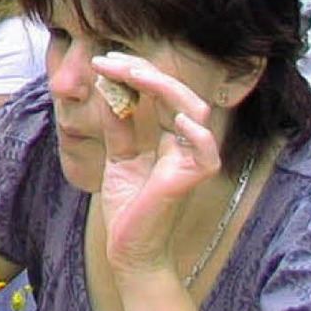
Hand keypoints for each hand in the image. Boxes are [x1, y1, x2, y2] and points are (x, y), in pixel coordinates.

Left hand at [92, 53, 219, 283]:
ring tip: (133, 74)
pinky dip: (196, 133)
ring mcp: (191, 160)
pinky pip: (206, 153)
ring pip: (195, 110)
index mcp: (170, 136)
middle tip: (110, 60)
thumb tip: (107, 86)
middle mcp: (185, 143)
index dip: (135, 72)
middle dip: (144, 72)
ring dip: (164, 88)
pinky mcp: (191, 180)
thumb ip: (118, 124)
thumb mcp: (117, 156)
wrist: (128, 250)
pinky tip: (176, 118)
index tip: (104, 60)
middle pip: (177, 94)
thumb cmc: (128, 206)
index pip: (159, 93)